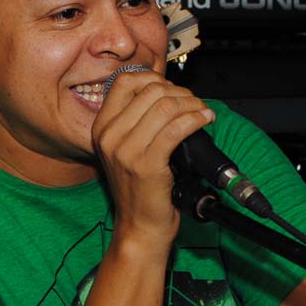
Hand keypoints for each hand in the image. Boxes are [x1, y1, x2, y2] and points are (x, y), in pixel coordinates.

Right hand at [91, 69, 213, 243]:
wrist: (139, 227)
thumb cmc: (139, 190)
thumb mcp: (126, 150)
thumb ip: (137, 121)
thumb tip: (169, 94)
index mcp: (101, 127)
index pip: (124, 81)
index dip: (154, 78)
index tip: (173, 90)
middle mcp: (109, 136)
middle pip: (150, 90)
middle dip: (180, 92)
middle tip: (195, 104)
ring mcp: (125, 150)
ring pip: (166, 106)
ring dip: (192, 104)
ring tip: (203, 113)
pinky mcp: (147, 164)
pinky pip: (177, 128)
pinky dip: (196, 119)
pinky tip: (205, 121)